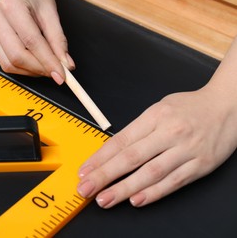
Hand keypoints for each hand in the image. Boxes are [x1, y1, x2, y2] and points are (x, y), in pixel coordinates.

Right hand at [0, 0, 74, 83]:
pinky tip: (35, 64)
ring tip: (46, 67)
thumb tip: (66, 64)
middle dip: (39, 69)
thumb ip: (59, 40)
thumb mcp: (51, 12)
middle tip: (56, 73)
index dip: (47, 61)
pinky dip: (23, 69)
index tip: (61, 74)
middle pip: (17, 55)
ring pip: (10, 63)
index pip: (31, 41)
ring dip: (32, 71)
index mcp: (12, 6)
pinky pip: (6, 63)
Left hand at [77, 86, 236, 207]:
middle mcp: (169, 132)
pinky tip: (136, 200)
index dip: (100, 158)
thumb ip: (138, 129)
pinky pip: (174, 181)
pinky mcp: (201, 165)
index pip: (121, 140)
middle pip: (131, 157)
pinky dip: (154, 192)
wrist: (228, 106)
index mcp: (155, 116)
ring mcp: (186, 149)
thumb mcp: (159, 109)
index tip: (85, 170)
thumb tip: (112, 151)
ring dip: (125, 188)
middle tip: (86, 188)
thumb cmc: (189, 108)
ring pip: (150, 173)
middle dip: (105, 175)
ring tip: (105, 199)